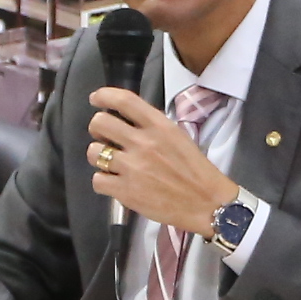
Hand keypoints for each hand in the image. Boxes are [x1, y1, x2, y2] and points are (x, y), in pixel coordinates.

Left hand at [86, 87, 235, 235]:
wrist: (206, 203)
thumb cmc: (195, 170)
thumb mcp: (178, 137)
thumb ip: (153, 127)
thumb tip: (126, 122)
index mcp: (159, 126)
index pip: (124, 101)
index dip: (104, 96)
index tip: (96, 99)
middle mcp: (143, 143)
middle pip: (100, 123)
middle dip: (97, 129)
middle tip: (105, 137)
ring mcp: (132, 167)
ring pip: (94, 152)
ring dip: (99, 156)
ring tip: (111, 163)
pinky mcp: (126, 191)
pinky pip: (97, 180)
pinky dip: (103, 181)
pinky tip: (114, 182)